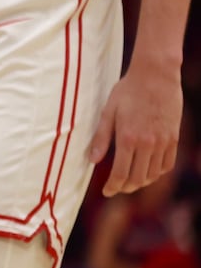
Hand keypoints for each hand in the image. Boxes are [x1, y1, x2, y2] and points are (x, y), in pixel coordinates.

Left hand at [89, 60, 182, 195]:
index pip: (121, 173)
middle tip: (117, 188)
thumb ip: (101, 137)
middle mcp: (148, 144)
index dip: (113, 186)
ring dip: (142, 182)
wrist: (156, 76)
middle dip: (126, 187)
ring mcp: (163, 142)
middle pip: (138, 178)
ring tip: (131, 182)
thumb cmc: (128, 90)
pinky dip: (158, 173)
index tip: (107, 191)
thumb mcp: (108, 111)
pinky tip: (149, 171)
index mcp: (128, 138)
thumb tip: (93, 160)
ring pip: (154, 174)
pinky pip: (168, 164)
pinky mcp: (174, 138)